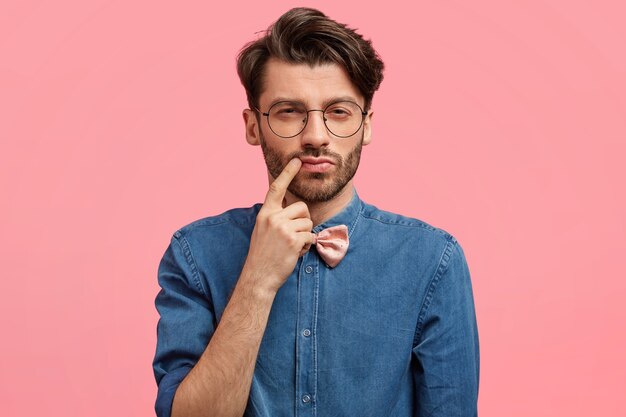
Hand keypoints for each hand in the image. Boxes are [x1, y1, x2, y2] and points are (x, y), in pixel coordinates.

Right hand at [242, 158, 315, 293]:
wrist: (259, 276)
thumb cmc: (263, 255)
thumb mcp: (263, 230)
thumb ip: (276, 217)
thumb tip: (294, 208)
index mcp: (265, 213)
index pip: (277, 188)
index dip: (288, 173)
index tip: (297, 161)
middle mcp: (273, 217)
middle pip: (302, 207)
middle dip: (304, 221)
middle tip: (294, 235)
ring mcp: (283, 228)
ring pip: (308, 222)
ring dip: (306, 235)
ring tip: (293, 246)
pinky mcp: (293, 239)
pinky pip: (311, 236)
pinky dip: (307, 245)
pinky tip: (296, 252)